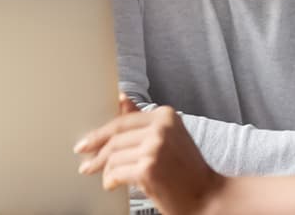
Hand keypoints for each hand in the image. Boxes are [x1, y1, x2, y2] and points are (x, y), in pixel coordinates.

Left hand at [75, 95, 225, 214]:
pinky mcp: (148, 169)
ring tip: (105, 177)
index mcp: (166, 116)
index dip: (101, 133)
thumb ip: (144, 120)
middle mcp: (160, 128)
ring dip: (105, 170)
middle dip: (96, 152)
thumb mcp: (170, 137)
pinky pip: (117, 172)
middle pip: (115, 138)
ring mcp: (154, 148)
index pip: (123, 121)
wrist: (208, 196)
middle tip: (86, 162)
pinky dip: (111, 180)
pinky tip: (112, 184)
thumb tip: (122, 98)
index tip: (88, 141)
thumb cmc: (189, 171)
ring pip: (114, 156)